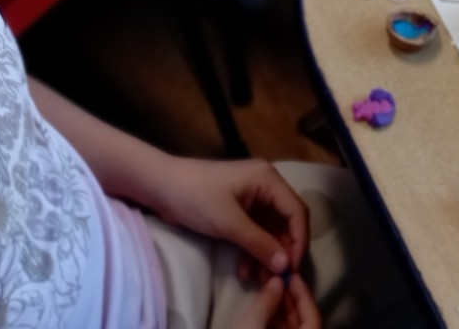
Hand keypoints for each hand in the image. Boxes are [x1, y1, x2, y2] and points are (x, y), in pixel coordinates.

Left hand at [153, 158, 309, 282]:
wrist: (160, 187)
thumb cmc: (196, 197)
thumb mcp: (229, 223)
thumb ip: (260, 243)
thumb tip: (285, 265)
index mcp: (268, 179)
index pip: (296, 211)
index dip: (299, 240)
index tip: (293, 268)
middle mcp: (265, 185)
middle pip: (285, 221)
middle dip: (281, 250)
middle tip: (276, 277)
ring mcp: (251, 197)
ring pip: (269, 230)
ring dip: (265, 254)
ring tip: (258, 279)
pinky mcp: (238, 209)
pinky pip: (253, 231)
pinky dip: (251, 250)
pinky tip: (243, 270)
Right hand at [232, 271, 318, 328]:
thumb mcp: (252, 326)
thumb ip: (266, 302)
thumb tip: (277, 281)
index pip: (313, 317)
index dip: (302, 294)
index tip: (291, 275)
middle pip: (302, 320)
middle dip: (288, 298)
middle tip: (276, 276)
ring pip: (288, 326)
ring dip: (278, 306)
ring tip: (267, 285)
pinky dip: (271, 318)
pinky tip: (262, 303)